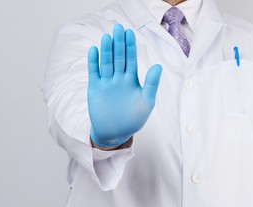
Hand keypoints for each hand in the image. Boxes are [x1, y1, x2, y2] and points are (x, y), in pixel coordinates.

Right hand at [87, 24, 162, 146]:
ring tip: (106, 37)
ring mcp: (106, 83)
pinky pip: (94, 72)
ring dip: (106, 51)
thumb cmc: (133, 119)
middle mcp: (119, 79)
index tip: (129, 33)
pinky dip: (94, 62)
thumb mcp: (146, 102)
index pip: (131, 59)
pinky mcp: (95, 89)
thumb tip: (158, 66)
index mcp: (132, 80)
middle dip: (118, 43)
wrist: (115, 133)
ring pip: (106, 63)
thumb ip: (151, 84)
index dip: (130, 47)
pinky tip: (94, 50)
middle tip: (118, 28)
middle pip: (118, 58)